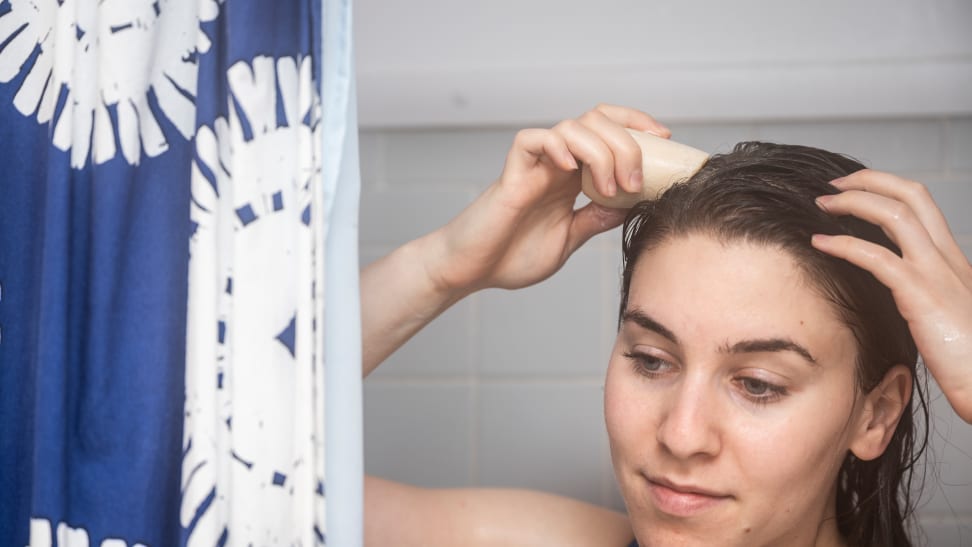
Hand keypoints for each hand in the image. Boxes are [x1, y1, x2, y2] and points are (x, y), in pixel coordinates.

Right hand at [422, 104, 669, 294]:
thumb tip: (632, 204)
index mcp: (572, 175)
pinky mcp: (511, 173)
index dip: (638, 125)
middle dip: (628, 145)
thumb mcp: (568, 239)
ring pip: (573, 126)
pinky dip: (556, 146)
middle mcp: (556, 163)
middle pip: (599, 121)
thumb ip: (596, 219)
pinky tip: (569, 171)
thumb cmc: (511, 257)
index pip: (609, 128)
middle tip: (634, 184)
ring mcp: (534, 165)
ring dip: (601, 152)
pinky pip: (533, 139)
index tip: (665, 141)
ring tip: (607, 189)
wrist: (471, 271)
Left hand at [812, 170, 971, 422]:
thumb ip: (920, 296)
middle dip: (869, 180)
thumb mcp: (943, 317)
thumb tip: (890, 293)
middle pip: (911, 195)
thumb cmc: (968, 360)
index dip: (887, 188)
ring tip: (822, 203)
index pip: (923, 204)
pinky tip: (818, 242)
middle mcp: (947, 258)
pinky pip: (876, 257)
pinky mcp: (921, 295)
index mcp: (952, 260)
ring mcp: (936, 273)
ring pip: (895, 214)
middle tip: (833, 184)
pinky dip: (843, 244)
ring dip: (854, 201)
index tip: (854, 189)